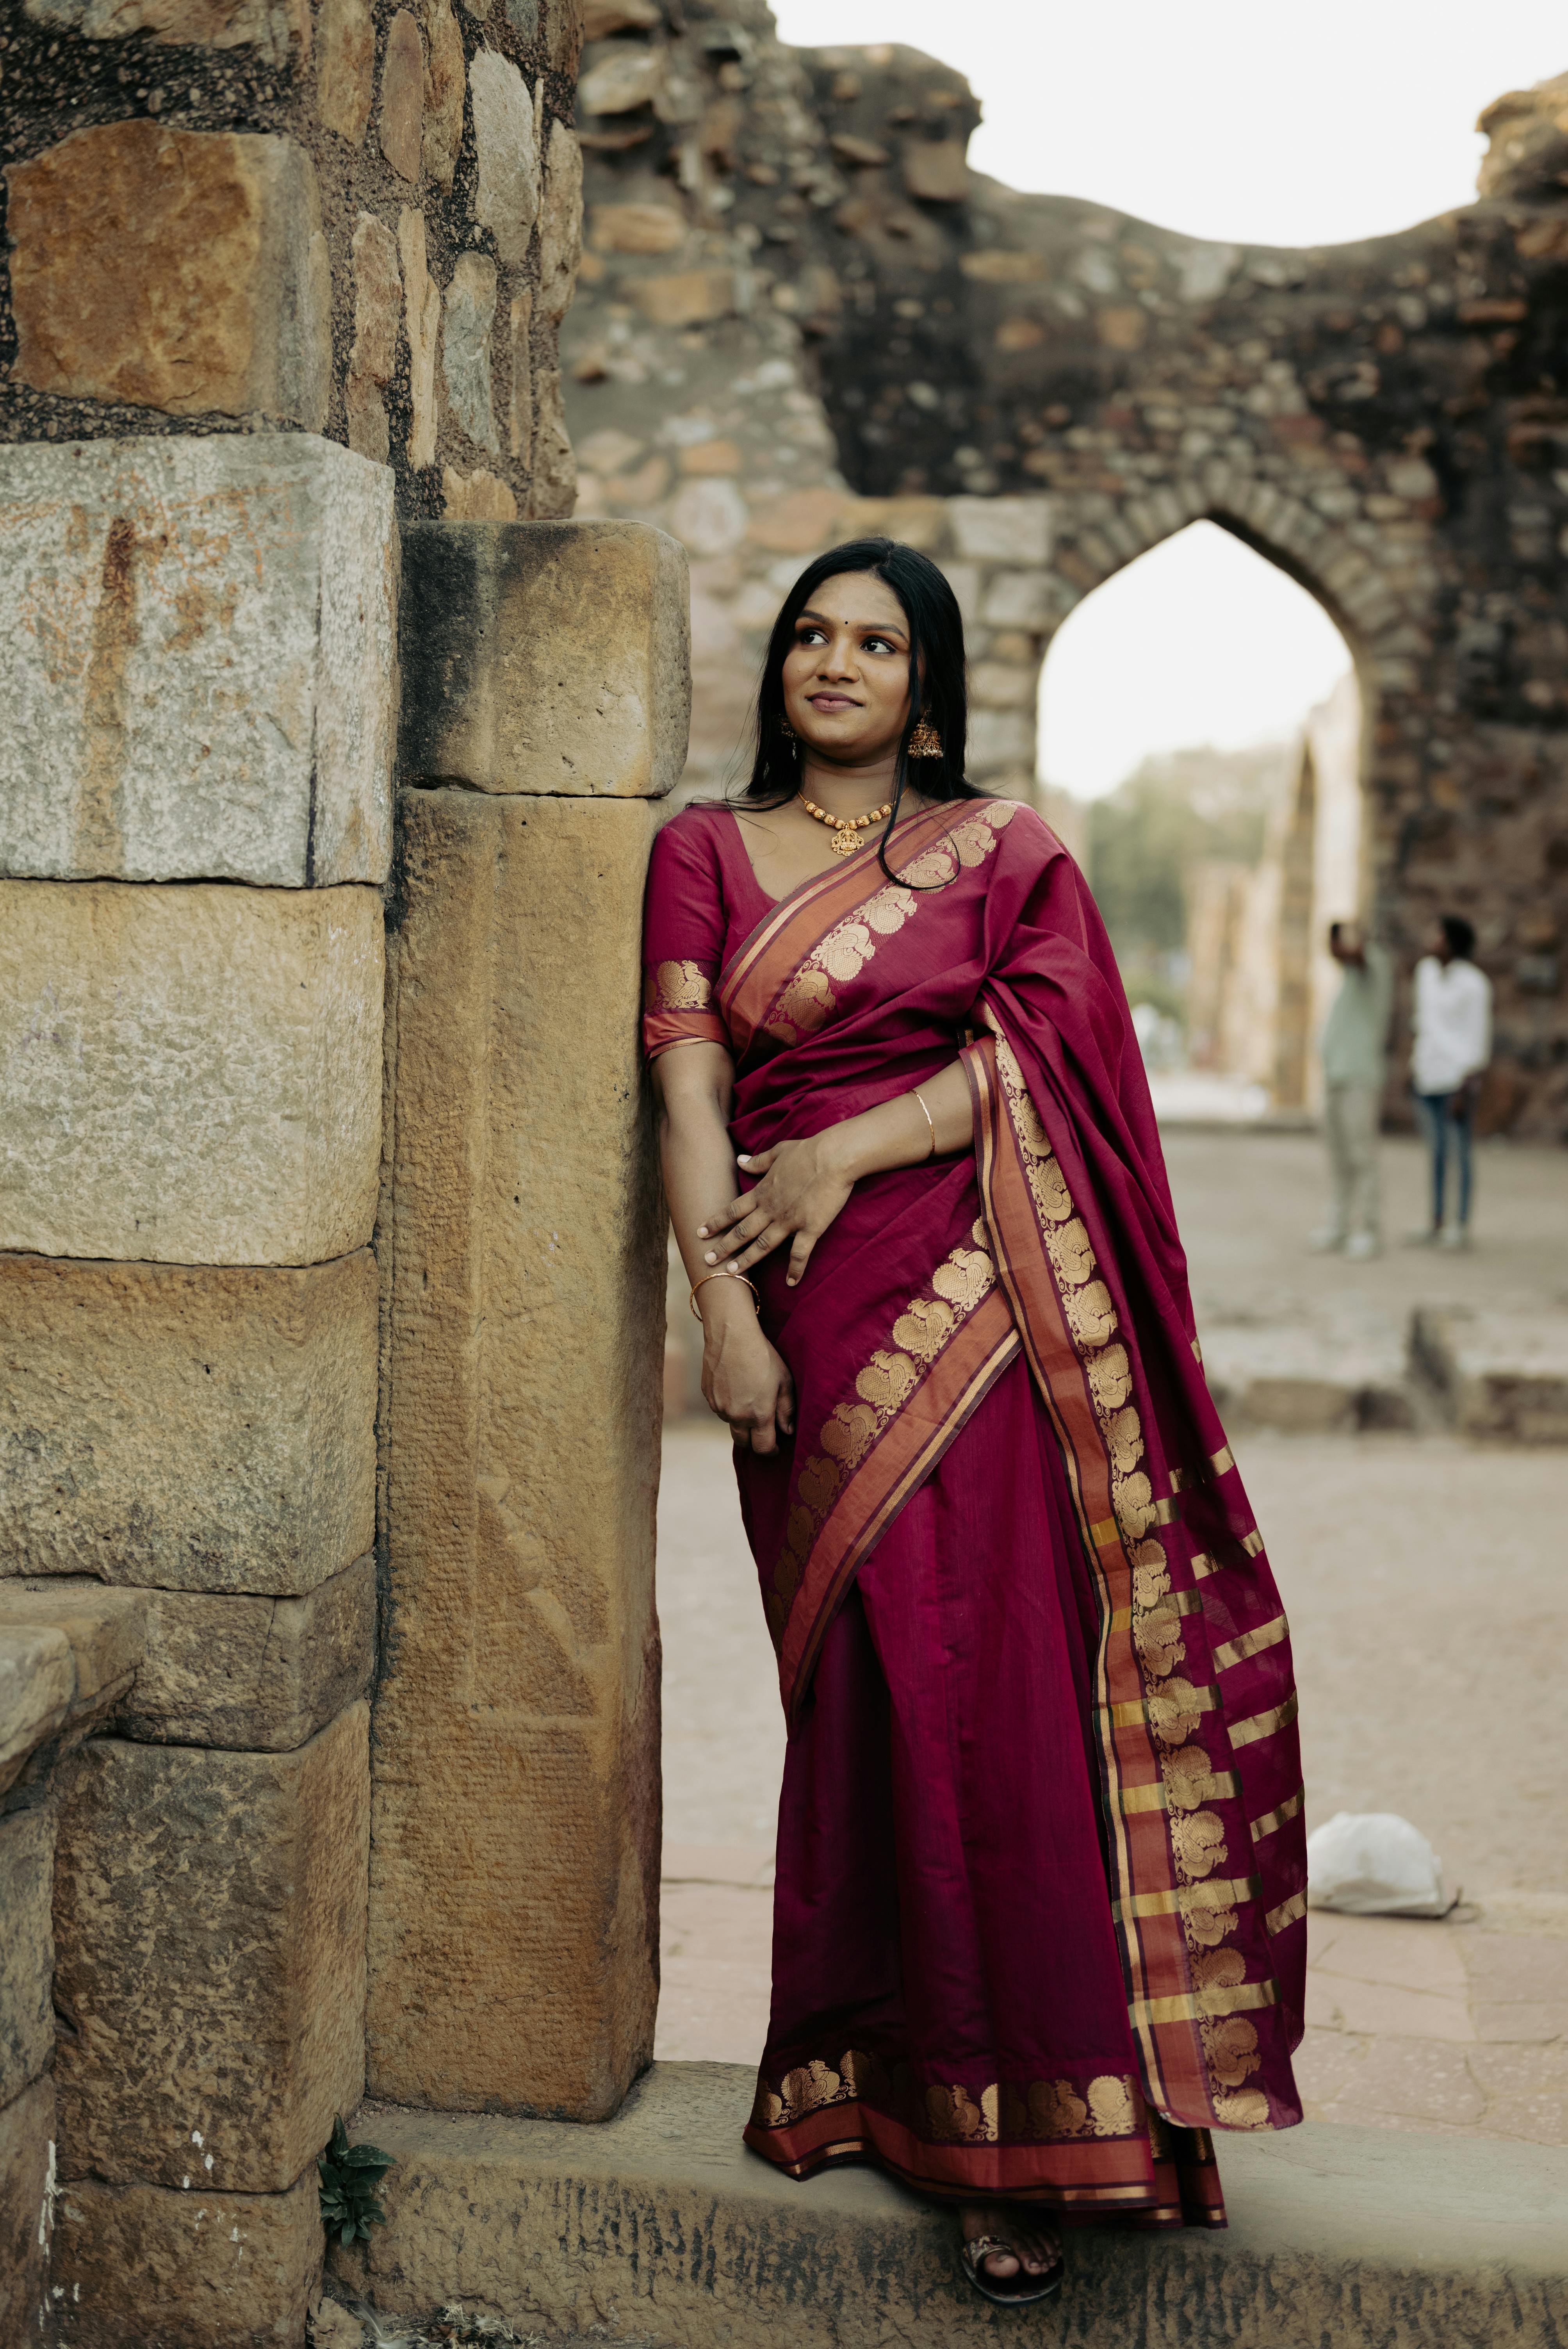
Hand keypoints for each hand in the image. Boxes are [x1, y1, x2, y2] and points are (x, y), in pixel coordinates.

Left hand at [697, 1132, 855, 1285]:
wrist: (834, 1157)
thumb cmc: (808, 1152)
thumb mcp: (778, 1152)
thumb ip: (758, 1161)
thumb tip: (739, 1161)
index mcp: (763, 1192)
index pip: (733, 1210)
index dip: (715, 1222)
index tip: (699, 1233)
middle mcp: (771, 1209)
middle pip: (741, 1231)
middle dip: (723, 1247)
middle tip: (707, 1261)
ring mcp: (789, 1220)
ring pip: (762, 1245)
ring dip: (746, 1260)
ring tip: (732, 1273)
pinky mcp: (810, 1228)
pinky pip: (800, 1253)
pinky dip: (795, 1269)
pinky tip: (790, 1283)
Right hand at [700, 1283, 795, 1452]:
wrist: (732, 1336)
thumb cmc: (763, 1356)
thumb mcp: (784, 1381)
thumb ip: (787, 1410)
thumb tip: (788, 1431)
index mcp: (759, 1415)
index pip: (763, 1448)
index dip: (771, 1451)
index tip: (776, 1446)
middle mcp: (736, 1416)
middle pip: (743, 1443)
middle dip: (754, 1441)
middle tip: (763, 1429)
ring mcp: (719, 1407)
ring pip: (731, 1424)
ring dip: (740, 1420)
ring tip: (749, 1398)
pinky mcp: (708, 1396)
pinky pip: (720, 1409)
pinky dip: (729, 1406)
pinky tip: (736, 1387)